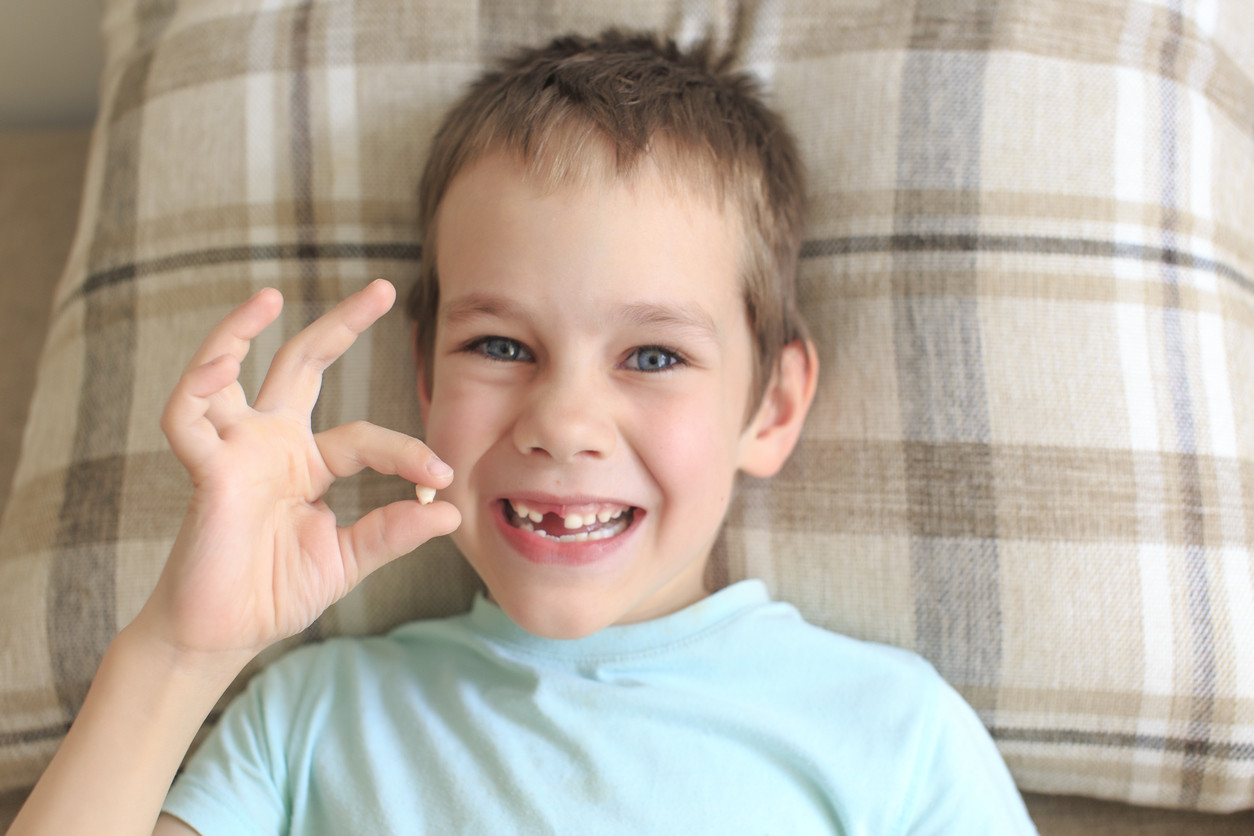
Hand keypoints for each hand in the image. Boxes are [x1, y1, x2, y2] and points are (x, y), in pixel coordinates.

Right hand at [136, 279, 459, 666]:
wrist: (220, 637)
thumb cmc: (273, 594)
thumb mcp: (346, 560)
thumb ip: (392, 533)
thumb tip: (451, 510)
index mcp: (307, 464)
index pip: (365, 437)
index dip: (405, 452)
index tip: (440, 476)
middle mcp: (270, 444)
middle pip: (302, 365)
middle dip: (340, 325)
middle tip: (384, 287)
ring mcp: (234, 453)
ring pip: (227, 372)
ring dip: (238, 330)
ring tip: (270, 296)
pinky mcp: (203, 472)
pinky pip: (188, 418)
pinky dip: (199, 383)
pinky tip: (224, 359)